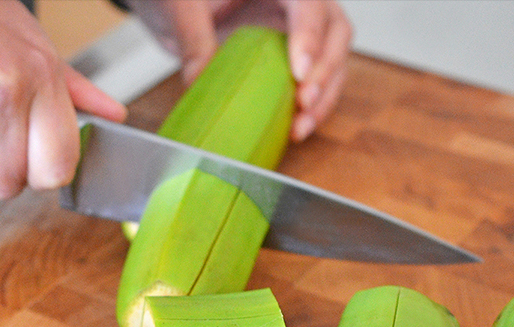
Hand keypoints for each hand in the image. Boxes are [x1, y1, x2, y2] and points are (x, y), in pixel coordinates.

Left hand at [127, 0, 350, 140]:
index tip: (298, 72)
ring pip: (335, 58)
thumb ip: (192, 37)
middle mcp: (298, 0)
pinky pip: (319, 80)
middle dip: (325, 70)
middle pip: (335, 30)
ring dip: (324, 96)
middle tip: (303, 102)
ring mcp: (302, 27)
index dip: (310, 36)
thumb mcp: (180, 5)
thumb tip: (199, 80)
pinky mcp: (297, 54)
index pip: (309, 3)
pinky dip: (313, 106)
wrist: (178, 3)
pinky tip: (296, 128)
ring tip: (300, 126)